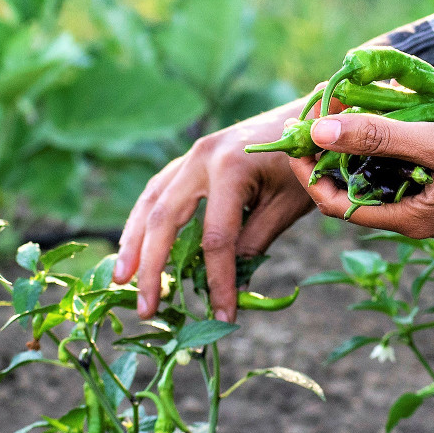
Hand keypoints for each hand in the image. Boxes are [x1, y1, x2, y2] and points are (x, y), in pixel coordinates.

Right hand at [114, 98, 316, 320]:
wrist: (312, 116)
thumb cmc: (309, 159)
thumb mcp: (289, 203)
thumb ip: (255, 239)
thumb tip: (231, 282)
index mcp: (230, 167)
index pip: (216, 239)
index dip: (218, 281)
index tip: (223, 317)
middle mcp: (201, 157)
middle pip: (164, 220)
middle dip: (153, 267)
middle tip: (147, 309)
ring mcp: (192, 155)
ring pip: (151, 202)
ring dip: (133, 243)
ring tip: (121, 280)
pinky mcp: (192, 159)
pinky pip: (159, 192)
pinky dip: (144, 221)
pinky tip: (135, 246)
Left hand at [290, 113, 433, 236]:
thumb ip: (378, 137)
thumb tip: (319, 131)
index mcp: (410, 220)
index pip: (338, 205)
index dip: (311, 172)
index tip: (299, 136)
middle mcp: (416, 215)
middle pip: (356, 185)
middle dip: (336, 148)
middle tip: (327, 106)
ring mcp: (433, 198)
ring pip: (380, 169)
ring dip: (365, 137)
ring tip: (356, 99)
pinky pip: (405, 159)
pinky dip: (392, 135)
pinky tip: (393, 106)